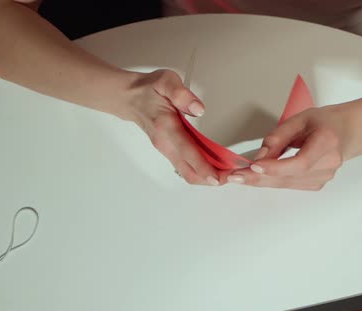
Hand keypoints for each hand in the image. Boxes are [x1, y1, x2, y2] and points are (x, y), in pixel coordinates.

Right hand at [122, 69, 219, 185]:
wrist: (129, 98)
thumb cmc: (148, 89)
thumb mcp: (165, 81)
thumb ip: (181, 94)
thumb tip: (198, 109)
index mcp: (166, 127)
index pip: (187, 152)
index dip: (203, 167)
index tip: (217, 177)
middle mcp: (165, 143)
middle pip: (188, 171)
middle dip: (211, 178)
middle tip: (232, 176)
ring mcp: (166, 149)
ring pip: (187, 173)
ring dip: (207, 177)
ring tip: (228, 175)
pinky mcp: (169, 151)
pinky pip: (186, 168)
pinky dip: (201, 172)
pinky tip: (215, 168)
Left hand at [225, 105, 350, 190]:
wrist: (348, 132)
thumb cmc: (325, 122)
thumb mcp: (300, 119)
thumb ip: (278, 137)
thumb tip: (259, 156)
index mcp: (327, 142)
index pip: (300, 162)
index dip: (276, 167)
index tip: (254, 166)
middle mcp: (328, 164)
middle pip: (289, 177)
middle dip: (258, 178)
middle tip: (233, 176)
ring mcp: (324, 177)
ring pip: (285, 183)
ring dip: (260, 181)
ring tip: (238, 176)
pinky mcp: (317, 184)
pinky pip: (289, 185)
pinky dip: (272, 180)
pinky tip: (257, 176)